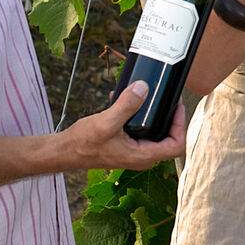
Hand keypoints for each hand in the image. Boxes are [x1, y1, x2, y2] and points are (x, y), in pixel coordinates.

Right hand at [54, 81, 187, 173]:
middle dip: (169, 116)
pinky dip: (137, 114)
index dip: (181, 125)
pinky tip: (125, 98)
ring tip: (148, 94)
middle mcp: (141, 156)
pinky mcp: (125, 144)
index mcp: (143, 156)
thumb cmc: (83, 143)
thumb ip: (126, 106)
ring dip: (153, 114)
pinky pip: (139, 129)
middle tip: (166, 96)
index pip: (176, 145)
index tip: (175, 105)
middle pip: (169, 137)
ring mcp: (133, 151)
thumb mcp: (106, 122)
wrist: (64, 152)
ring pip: (154, 132)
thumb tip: (143, 88)